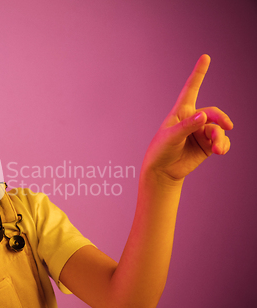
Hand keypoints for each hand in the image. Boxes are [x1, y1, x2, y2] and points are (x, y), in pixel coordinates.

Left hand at [143, 54, 233, 180]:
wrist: (163, 171)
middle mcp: (193, 119)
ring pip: (219, 129)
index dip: (199, 73)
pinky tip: (220, 151)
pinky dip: (223, 145)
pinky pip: (221, 141)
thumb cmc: (161, 150)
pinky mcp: (207, 145)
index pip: (191, 89)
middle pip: (213, 113)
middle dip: (221, 119)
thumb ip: (187, 126)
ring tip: (217, 149)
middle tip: (227, 126)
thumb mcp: (171, 137)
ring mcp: (201, 132)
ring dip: (220, 137)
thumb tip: (204, 116)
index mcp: (181, 112)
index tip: (205, 57)